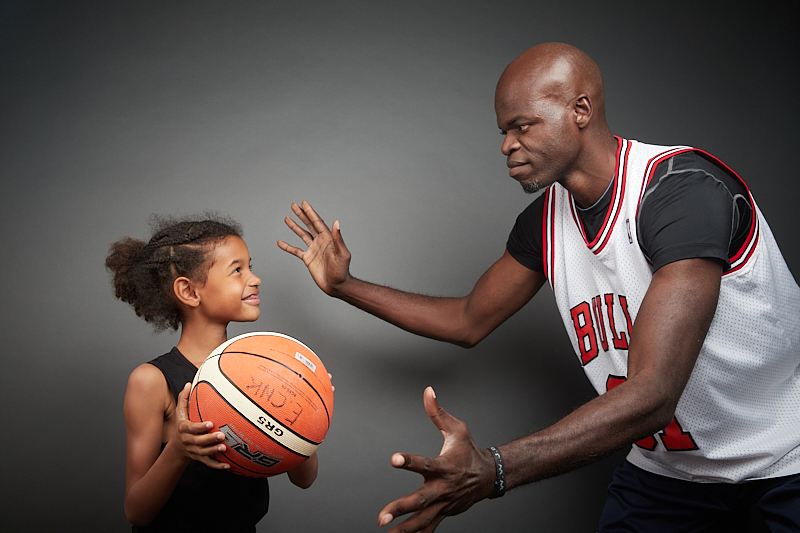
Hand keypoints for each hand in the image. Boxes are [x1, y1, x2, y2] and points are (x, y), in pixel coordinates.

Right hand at [174, 383, 229, 469]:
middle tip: (222, 435)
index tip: (210, 423)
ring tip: (225, 448)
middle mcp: (188, 441)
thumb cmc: (182, 426)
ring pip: (204, 453)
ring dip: (214, 451)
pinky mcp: (199, 459)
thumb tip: (189, 383)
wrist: (177, 447)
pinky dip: (217, 466)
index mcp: (184, 429)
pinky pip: (208, 463)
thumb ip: (184, 399)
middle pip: (198, 442)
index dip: (199, 427)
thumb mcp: (180, 413)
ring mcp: (193, 451)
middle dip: (209, 439)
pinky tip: (228, 466)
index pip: (191, 429)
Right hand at [277, 201, 350, 295]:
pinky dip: (288, 246)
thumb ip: (338, 239)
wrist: (336, 286)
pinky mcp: (308, 259)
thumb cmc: (342, 271)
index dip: (311, 213)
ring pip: (302, 235)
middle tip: (293, 205)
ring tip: (287, 218)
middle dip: (301, 215)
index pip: (317, 222)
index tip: (304, 203)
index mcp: (328, 239)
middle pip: (309, 225)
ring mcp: (313, 250)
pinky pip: (296, 250)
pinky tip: (280, 242)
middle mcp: (320, 242)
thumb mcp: (342, 254)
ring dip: (295, 226)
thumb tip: (336, 222)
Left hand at [377, 387, 495, 532]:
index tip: (394, 458)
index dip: (409, 461)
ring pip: (422, 519)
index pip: (424, 463)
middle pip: (420, 500)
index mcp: (445, 466)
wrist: (488, 477)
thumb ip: (438, 413)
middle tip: (382, 516)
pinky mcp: (443, 513)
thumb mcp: (457, 429)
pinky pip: (428, 528)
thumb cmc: (469, 451)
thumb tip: (428, 391)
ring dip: (404, 528)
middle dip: (400, 509)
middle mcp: (443, 488)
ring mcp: (443, 504)